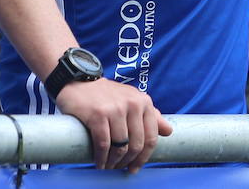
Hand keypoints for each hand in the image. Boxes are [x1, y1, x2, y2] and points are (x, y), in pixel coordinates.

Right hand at [56, 78, 172, 172]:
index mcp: (144, 102)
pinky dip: (101, 158)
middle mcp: (132, 104)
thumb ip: (151, 115)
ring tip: (108, 166)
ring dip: (114, 162)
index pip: (151, 137)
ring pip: (121, 146)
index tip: (135, 167)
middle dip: (128, 161)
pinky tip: (99, 163)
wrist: (79, 81)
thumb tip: (169, 131)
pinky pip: (103, 144)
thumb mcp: (132, 100)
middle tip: (119, 168)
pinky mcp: (98, 115)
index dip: (144, 157)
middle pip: (136, 145)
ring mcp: (115, 109)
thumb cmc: (106, 95)